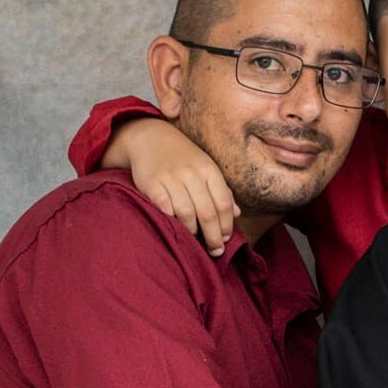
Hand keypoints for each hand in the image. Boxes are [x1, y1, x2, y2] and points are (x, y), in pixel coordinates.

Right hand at [111, 117, 237, 255]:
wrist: (150, 137)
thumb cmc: (183, 158)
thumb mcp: (206, 168)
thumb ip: (222, 191)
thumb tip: (237, 214)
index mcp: (209, 170)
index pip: (223, 203)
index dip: (226, 225)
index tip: (225, 239)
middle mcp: (191, 173)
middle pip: (207, 212)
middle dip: (213, 236)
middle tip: (215, 251)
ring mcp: (170, 177)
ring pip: (186, 212)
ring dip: (192, 231)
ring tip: (194, 240)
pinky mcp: (151, 182)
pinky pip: (164, 207)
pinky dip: (171, 220)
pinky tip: (175, 227)